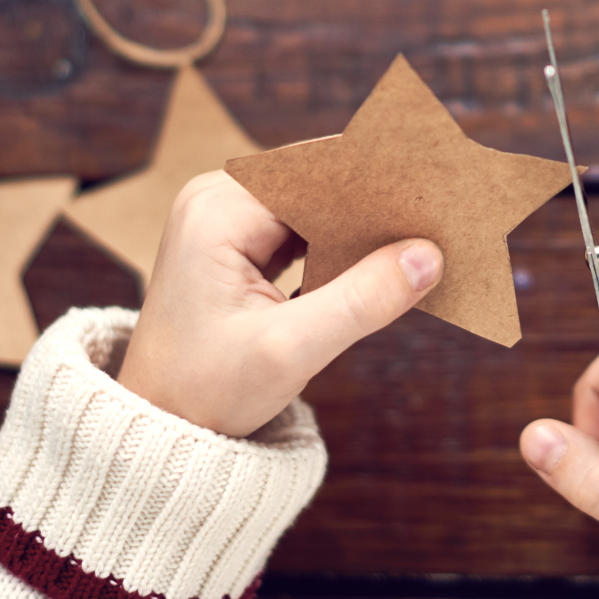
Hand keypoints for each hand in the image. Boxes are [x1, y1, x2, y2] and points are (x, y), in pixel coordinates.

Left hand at [117, 171, 443, 437]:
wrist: (156, 428)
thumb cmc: (206, 392)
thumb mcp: (291, 350)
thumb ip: (363, 300)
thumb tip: (429, 256)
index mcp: (218, 211)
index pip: (317, 171)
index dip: (379, 177)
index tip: (437, 188)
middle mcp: (216, 201)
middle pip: (318, 181)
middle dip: (378, 201)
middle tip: (442, 214)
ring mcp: (224, 221)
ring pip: (315, 204)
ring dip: (365, 224)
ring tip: (425, 236)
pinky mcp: (236, 245)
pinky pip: (303, 228)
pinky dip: (343, 244)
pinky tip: (387, 260)